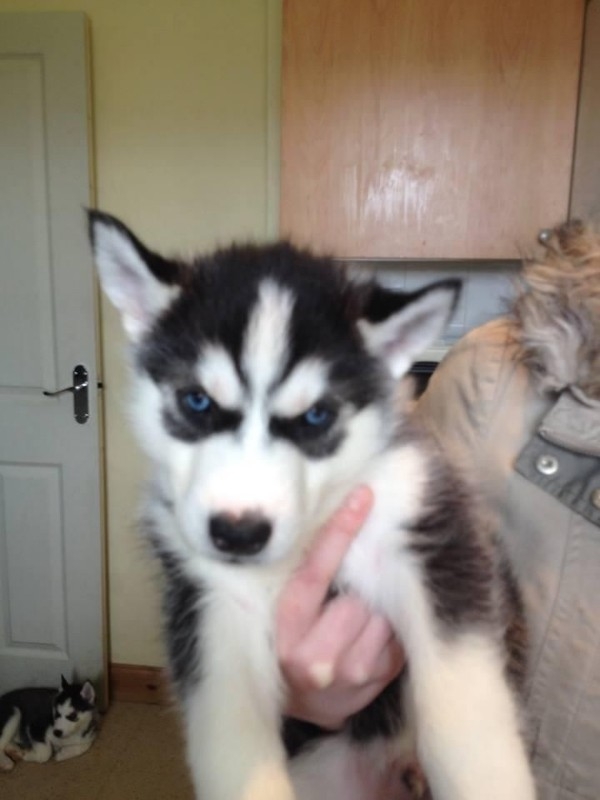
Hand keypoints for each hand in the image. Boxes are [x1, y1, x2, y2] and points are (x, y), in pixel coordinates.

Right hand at [276, 486, 405, 729]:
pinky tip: (372, 635)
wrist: (297, 697)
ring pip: (385, 616)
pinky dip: (391, 629)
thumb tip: (345, 514)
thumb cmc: (291, 636)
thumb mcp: (285, 604)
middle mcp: (314, 657)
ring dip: (378, 610)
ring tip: (359, 618)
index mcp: (285, 626)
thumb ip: (307, 572)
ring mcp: (348, 677)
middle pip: (359, 598)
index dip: (340, 530)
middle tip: (350, 594)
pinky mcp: (375, 685)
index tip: (362, 495)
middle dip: (360, 590)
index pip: (316, 570)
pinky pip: (399, 637)